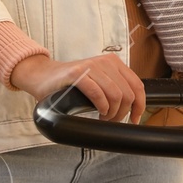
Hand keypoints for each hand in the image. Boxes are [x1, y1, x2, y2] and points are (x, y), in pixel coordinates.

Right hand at [7, 50, 145, 123]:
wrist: (43, 76)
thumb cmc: (71, 84)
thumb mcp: (99, 81)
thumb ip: (114, 88)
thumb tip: (133, 108)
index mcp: (114, 63)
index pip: (137, 86)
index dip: (140, 106)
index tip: (135, 118)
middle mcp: (105, 62)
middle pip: (127, 94)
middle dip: (122, 113)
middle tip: (111, 120)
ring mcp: (91, 66)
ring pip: (115, 96)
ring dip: (111, 113)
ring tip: (103, 117)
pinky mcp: (77, 74)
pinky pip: (98, 94)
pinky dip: (101, 107)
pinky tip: (97, 112)